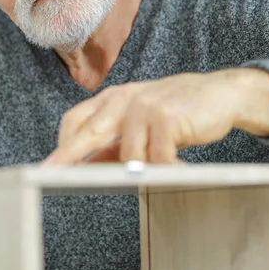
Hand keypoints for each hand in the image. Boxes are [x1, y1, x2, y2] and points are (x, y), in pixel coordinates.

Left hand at [44, 68, 268, 164]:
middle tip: (53, 176)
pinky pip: (158, 157)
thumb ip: (115, 140)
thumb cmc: (175, 110)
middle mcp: (124, 98)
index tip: (49, 167)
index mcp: (112, 98)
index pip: (76, 119)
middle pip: (89, 132)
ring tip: (163, 169)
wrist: (218, 93)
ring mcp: (144, 105)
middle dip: (70, 156)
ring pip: (128, 154)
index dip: (62, 145)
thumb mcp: (140, 121)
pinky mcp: (166, 116)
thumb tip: (87, 167)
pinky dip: (167, 169)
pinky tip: (180, 168)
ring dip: (143, 169)